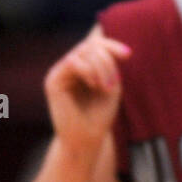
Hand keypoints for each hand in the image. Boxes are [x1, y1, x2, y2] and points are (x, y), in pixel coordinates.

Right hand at [43, 31, 131, 153]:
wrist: (86, 139)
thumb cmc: (100, 115)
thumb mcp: (111, 85)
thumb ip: (109, 63)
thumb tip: (107, 42)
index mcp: (84, 67)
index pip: (95, 44)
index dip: (111, 44)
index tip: (128, 55)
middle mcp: (70, 67)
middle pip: (90, 45)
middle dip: (108, 60)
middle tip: (113, 83)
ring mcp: (60, 72)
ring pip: (83, 51)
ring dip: (101, 67)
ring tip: (105, 87)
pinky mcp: (53, 80)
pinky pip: (73, 62)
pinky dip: (89, 71)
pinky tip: (95, 85)